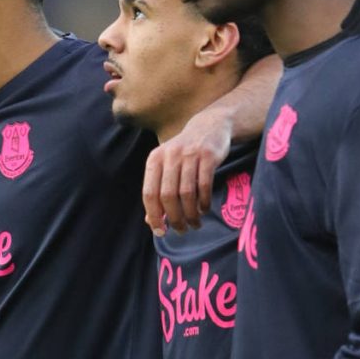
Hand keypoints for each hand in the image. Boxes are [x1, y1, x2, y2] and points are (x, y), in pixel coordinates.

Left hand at [143, 99, 234, 234]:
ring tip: (195, 224)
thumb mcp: (166, 167)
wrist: (210, 126)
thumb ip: (157, 191)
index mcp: (155, 160)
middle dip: (174, 218)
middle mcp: (170, 156)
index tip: (160, 232)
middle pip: (168, 196)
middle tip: (181, 230)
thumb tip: (151, 221)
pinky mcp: (208, 156)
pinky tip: (204, 209)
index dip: (154, 215)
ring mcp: (190, 154)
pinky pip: (204, 185)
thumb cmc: (184, 153)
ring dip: (191, 214)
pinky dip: (204, 202)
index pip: (149, 193)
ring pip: (186, 193)